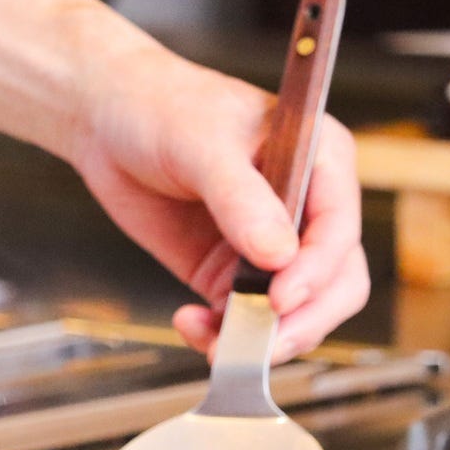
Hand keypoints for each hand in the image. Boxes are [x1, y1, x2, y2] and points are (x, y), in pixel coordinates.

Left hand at [67, 48, 369, 362]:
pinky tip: (189, 323)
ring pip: (295, 313)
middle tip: (262, 342)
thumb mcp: (201, 143)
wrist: (109, 122)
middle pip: (336, 282)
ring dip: (260, 337)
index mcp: (319, 159)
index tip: (279, 298)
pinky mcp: (229, 274)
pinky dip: (221, 334)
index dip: (316, 270)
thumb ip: (240, 199)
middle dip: (304, 320)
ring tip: (213, 341)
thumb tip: (279, 255)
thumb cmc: (163, 107)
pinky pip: (242, 319)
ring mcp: (267, 247)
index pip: (339, 228)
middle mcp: (304, 208)